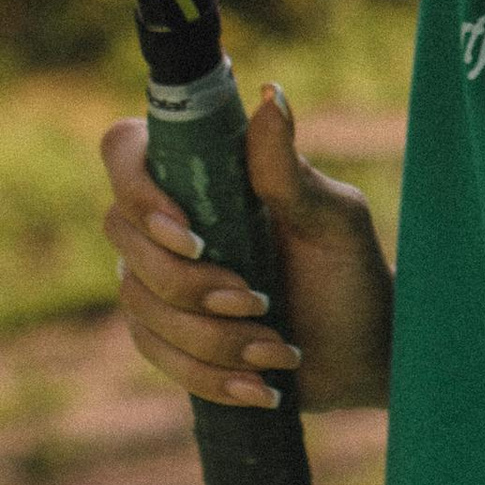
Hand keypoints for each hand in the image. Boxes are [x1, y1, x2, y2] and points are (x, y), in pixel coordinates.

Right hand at [99, 85, 391, 413]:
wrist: (364, 350)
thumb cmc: (351, 270)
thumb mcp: (332, 219)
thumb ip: (288, 169)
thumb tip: (270, 95)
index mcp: (202, 173)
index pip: (123, 151)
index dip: (136, 189)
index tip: (191, 235)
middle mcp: (168, 218)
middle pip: (121, 236)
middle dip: (189, 284)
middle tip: (259, 301)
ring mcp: (157, 278)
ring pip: (141, 305)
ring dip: (213, 337)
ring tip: (278, 350)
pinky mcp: (164, 334)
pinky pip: (158, 355)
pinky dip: (212, 376)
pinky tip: (262, 388)